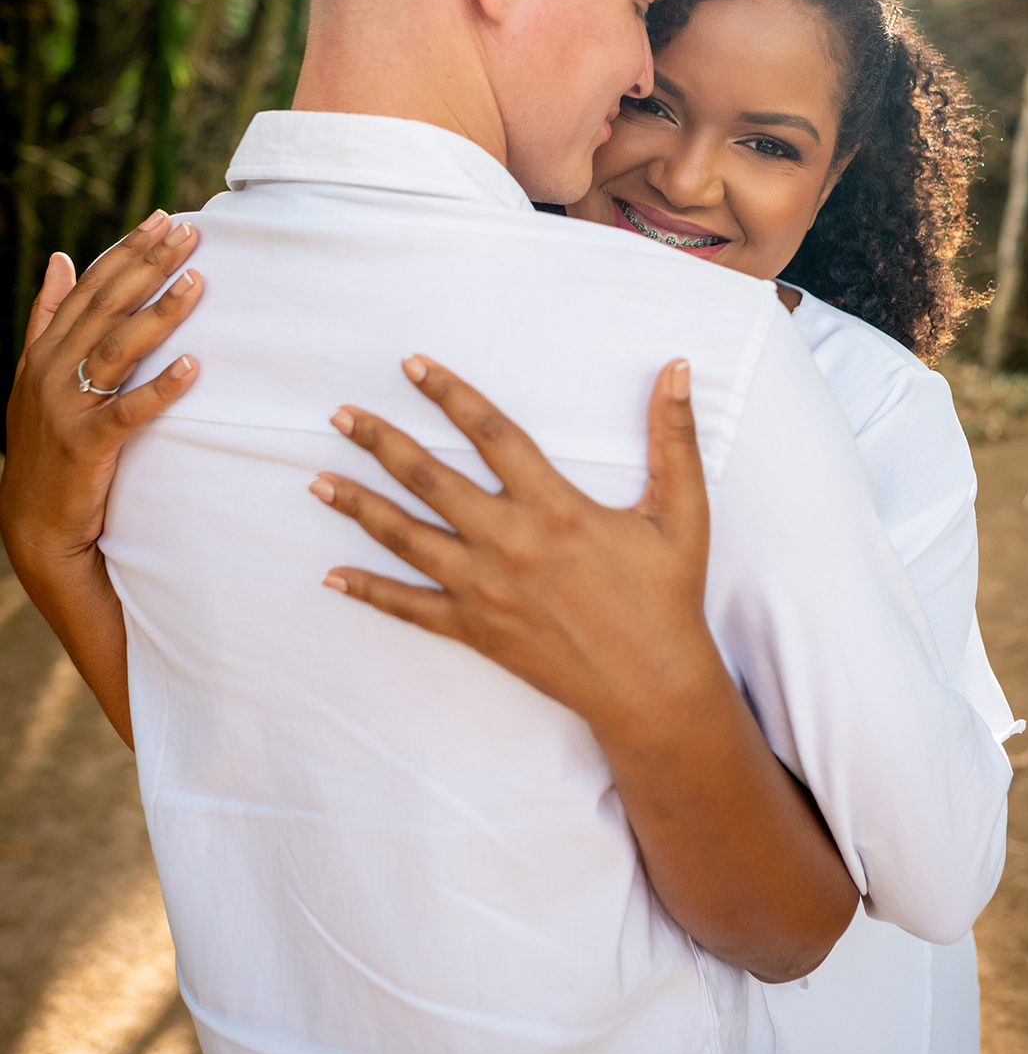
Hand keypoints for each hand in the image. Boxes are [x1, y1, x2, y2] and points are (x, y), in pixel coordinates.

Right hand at [0, 211, 204, 749]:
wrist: (33, 523)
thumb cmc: (46, 444)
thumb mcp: (36, 376)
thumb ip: (48, 316)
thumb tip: (61, 259)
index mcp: (45, 349)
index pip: (92, 287)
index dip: (128, 250)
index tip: (165, 219)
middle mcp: (51, 370)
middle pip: (107, 306)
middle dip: (150, 265)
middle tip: (192, 234)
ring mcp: (66, 407)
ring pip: (118, 349)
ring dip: (160, 313)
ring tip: (198, 283)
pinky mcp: (86, 445)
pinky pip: (130, 411)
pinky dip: (162, 387)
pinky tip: (194, 365)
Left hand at [312, 354, 714, 739]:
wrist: (652, 688)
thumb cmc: (667, 596)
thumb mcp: (682, 512)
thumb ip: (674, 437)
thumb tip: (679, 369)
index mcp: (554, 507)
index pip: (492, 433)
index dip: (451, 394)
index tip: (413, 365)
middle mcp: (509, 543)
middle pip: (431, 479)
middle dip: (381, 443)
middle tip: (341, 414)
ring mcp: (485, 590)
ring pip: (407, 538)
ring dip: (359, 506)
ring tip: (318, 479)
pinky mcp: (475, 630)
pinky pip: (410, 608)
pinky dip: (369, 591)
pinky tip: (332, 575)